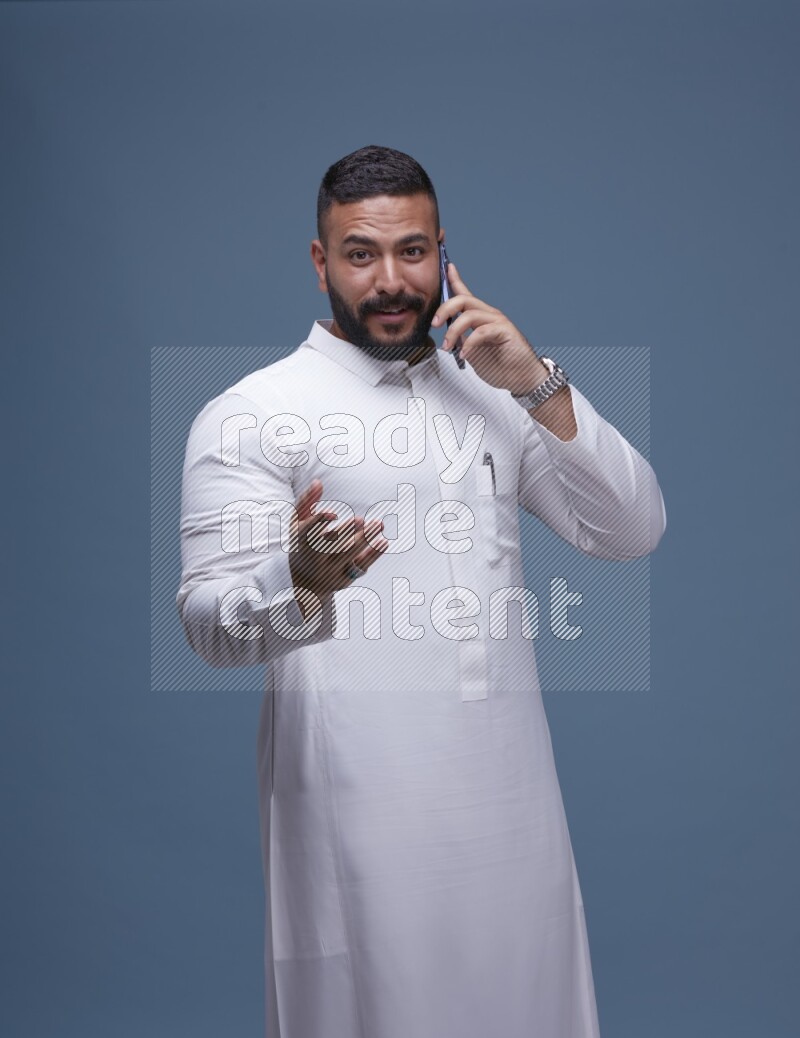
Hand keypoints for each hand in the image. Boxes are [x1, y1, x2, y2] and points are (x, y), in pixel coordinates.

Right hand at [289, 479, 387, 616]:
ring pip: (349, 555)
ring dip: (364, 539)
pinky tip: (384, 542)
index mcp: (302, 542)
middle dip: (345, 532)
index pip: (309, 533)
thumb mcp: (297, 523)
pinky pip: (361, 566)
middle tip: (360, 519)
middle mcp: (315, 559)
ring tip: (379, 524)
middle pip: (331, 545)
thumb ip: (307, 502)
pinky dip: (373, 555)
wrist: (303, 583)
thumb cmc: (301, 544)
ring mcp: (330, 570)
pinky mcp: (345, 579)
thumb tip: (318, 482)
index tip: (332, 513)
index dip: (319, 524)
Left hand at [432, 261, 547, 394]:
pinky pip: (481, 331)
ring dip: (453, 331)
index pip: (465, 294)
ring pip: (469, 315)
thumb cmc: (502, 367)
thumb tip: (449, 337)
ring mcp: (498, 322)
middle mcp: (489, 315)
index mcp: (481, 318)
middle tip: (435, 324)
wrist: (522, 378)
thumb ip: (461, 342)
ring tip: (448, 347)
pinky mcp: (505, 331)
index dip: (455, 280)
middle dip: (444, 309)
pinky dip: (469, 343)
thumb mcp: (473, 353)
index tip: (447, 267)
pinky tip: (464, 354)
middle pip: (463, 300)